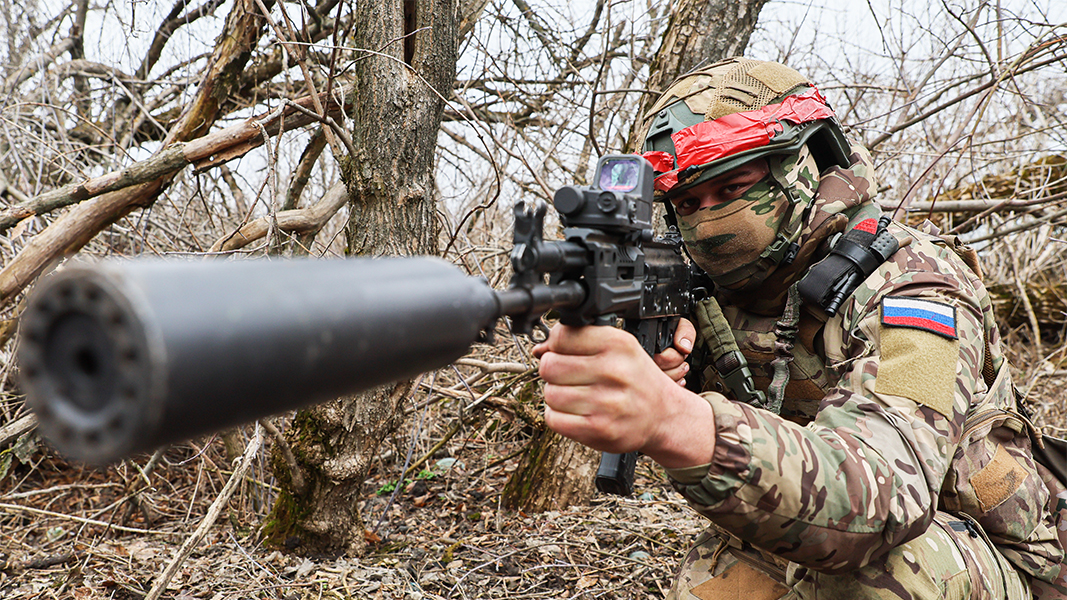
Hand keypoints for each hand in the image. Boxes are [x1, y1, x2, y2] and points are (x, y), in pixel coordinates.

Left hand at [533, 323, 717, 468]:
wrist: (664, 415)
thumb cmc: (637, 379)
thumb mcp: (617, 349)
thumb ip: (578, 341)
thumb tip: (539, 348)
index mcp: (618, 344)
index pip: (561, 337)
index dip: (556, 346)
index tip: (565, 353)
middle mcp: (614, 371)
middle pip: (549, 367)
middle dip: (554, 372)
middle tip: (570, 376)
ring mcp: (606, 403)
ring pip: (550, 394)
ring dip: (557, 395)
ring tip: (576, 395)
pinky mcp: (598, 430)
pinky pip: (553, 418)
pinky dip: (558, 416)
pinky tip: (575, 412)